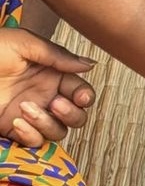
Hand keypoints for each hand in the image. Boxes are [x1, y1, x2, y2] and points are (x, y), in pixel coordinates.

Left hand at [0, 28, 95, 144]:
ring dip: (47, 124)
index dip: (84, 96)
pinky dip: (30, 135)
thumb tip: (89, 64)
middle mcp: (45, 96)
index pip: (80, 91)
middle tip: (55, 103)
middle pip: (76, 117)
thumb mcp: (22, 43)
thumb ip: (57, 55)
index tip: (78, 96)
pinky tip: (16, 122)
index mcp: (51, 75)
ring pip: (58, 131)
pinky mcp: (14, 129)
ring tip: (25, 110)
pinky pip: (35, 142)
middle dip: (71, 114)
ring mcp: (31, 114)